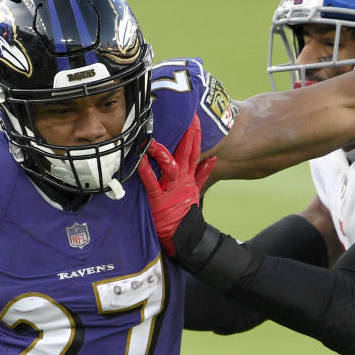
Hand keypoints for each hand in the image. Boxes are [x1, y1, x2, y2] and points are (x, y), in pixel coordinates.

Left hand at [137, 115, 215, 256]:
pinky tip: (141, 160)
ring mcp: (171, 189)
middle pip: (187, 153)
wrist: (184, 237)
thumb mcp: (196, 190)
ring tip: (155, 140)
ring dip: (163, 152)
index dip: (195, 134)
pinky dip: (146, 171)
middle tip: (187, 117)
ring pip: (170, 166)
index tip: (194, 117)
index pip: (195, 151)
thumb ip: (203, 173)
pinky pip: (151, 182)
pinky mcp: (158, 199)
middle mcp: (182, 179)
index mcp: (189, 176)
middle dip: (188, 135)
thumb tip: (213, 158)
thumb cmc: (184, 213)